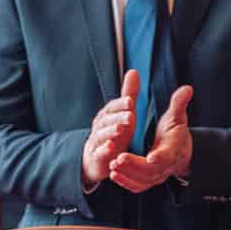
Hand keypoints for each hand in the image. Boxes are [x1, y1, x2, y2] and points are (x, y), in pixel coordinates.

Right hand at [81, 69, 140, 187]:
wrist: (96, 158)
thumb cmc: (114, 133)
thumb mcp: (124, 113)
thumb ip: (129, 94)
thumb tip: (133, 71)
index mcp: (107, 115)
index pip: (112, 107)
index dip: (120, 104)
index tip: (130, 101)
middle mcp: (99, 127)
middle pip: (107, 120)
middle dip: (118, 117)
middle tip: (130, 116)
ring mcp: (97, 142)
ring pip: (102, 135)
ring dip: (110, 132)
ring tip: (120, 130)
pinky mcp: (96, 157)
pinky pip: (99, 153)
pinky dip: (104, 150)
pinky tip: (111, 148)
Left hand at [108, 84, 192, 192]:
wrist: (178, 151)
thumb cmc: (174, 132)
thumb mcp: (177, 117)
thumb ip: (178, 104)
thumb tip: (187, 89)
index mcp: (174, 148)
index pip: (168, 155)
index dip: (160, 157)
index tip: (150, 158)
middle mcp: (166, 164)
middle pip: (152, 170)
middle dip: (135, 166)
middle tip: (118, 159)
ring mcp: (158, 174)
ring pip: (144, 180)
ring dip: (127, 175)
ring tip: (112, 166)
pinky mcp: (148, 180)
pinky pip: (138, 186)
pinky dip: (126, 183)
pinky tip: (113, 175)